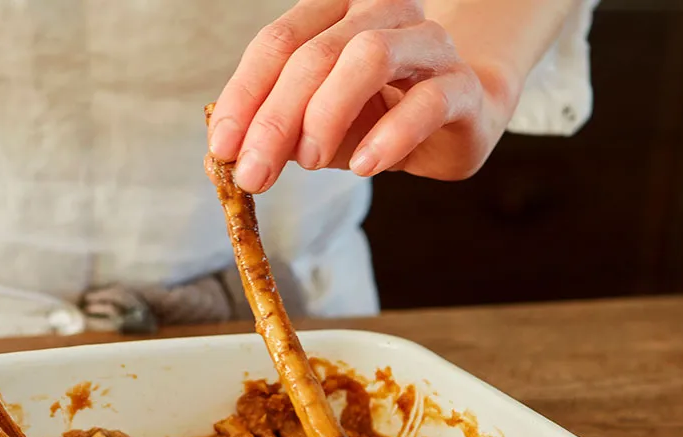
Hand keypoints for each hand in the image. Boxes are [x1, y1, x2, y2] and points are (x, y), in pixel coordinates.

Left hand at [209, 0, 518, 192]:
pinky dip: (388, 137)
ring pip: (368, 57)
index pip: (278, 41)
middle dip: (276, 119)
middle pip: (316, 53)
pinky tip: (363, 166)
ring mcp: (426, 43)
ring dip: (327, 114)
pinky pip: (426, 102)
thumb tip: (220, 163)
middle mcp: (381, 12)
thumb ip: (273, 133)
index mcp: (336, 10)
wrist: (458, 119)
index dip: (244, 96)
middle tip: (255, 173)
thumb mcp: (314, 124)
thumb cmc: (377, 113)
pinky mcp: (461, 85)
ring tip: (309, 161)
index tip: (221, 149)